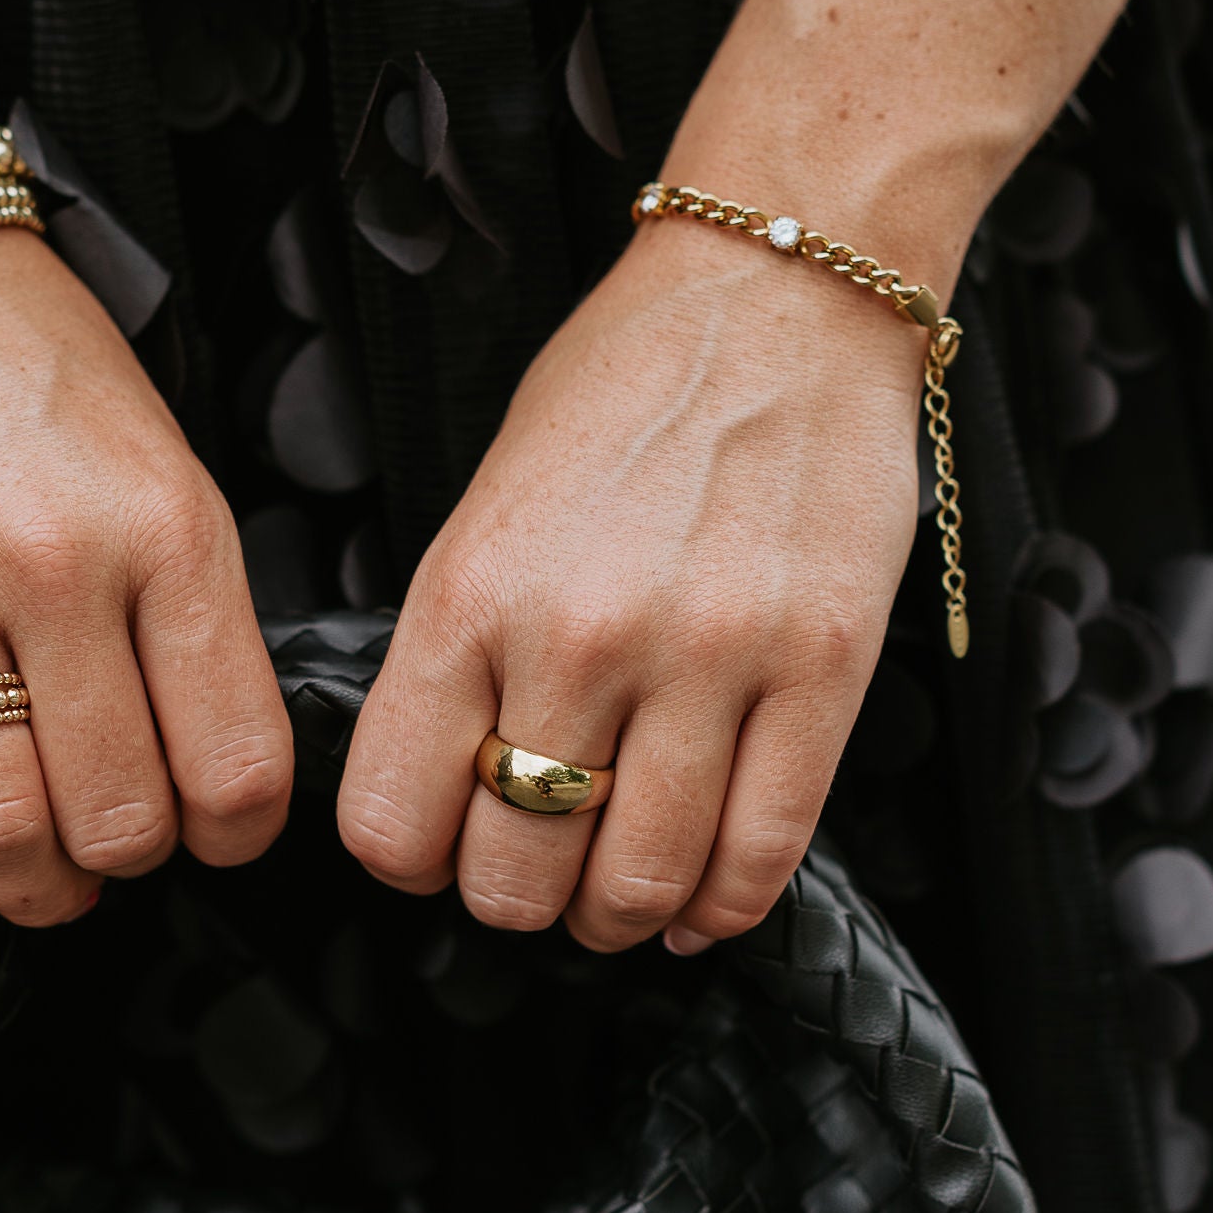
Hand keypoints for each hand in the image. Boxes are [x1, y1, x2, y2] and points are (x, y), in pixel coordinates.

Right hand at [0, 229, 292, 982]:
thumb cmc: (30, 362)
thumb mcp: (162, 460)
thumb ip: (191, 607)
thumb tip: (214, 768)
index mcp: (166, 527)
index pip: (234, 757)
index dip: (235, 832)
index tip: (218, 834)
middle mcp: (52, 565)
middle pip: (118, 809)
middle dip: (130, 859)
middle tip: (120, 846)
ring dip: (33, 886)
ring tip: (44, 878)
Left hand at [337, 218, 924, 950]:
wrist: (775, 295)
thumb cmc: (621, 391)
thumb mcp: (487, 506)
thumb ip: (459, 647)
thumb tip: (442, 790)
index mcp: (471, 594)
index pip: (392, 819)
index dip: (410, 859)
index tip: (437, 843)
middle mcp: (579, 637)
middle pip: (515, 873)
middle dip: (515, 900)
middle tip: (536, 877)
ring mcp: (708, 658)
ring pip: (638, 884)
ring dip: (616, 918)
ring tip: (617, 895)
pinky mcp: (820, 669)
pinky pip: (762, 853)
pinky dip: (720, 908)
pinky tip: (697, 901)